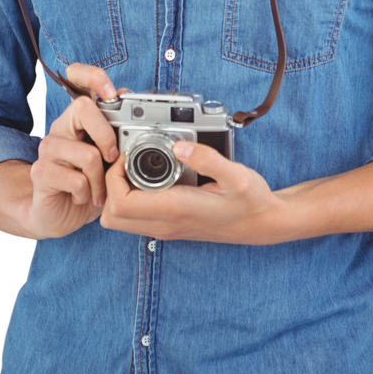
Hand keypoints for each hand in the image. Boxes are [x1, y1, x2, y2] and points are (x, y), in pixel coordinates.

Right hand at [26, 63, 128, 238]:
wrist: (61, 214)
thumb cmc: (89, 183)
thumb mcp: (110, 156)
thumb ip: (117, 128)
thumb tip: (125, 93)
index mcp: (79, 118)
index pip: (78, 78)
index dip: (93, 77)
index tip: (111, 92)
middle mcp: (61, 127)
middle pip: (83, 108)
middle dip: (107, 136)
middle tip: (113, 158)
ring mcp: (48, 148)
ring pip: (87, 154)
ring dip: (100, 179)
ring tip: (98, 190)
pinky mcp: (40, 172)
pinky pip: (77, 179)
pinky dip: (88, 193)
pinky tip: (82, 197)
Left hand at [100, 140, 286, 244]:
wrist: (262, 224)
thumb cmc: (251, 202)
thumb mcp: (236, 175)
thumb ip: (208, 159)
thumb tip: (180, 145)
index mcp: (176, 210)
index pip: (121, 204)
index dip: (115, 177)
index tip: (128, 155)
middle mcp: (166, 224)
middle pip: (111, 217)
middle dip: (109, 186)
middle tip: (126, 161)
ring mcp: (166, 228)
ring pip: (120, 220)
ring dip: (118, 193)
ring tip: (135, 167)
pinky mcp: (169, 226)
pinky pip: (135, 217)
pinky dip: (130, 199)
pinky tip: (148, 178)